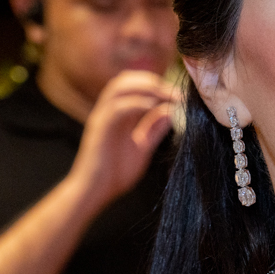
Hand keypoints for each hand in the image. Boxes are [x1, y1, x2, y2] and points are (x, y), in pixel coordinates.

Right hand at [69, 70, 175, 209]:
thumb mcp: (142, 147)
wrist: (95, 193)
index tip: (179, 94)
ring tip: (165, 95)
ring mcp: (102, 118)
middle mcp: (108, 112)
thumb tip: (171, 111)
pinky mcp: (99, 129)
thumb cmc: (115, 173)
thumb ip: (154, 129)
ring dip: (144, 86)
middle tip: (173, 92)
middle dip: (151, 80)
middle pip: (125, 79)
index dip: (157, 85)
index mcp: (118, 115)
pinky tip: (153, 106)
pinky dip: (135, 102)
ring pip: (118, 87)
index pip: (134, 86)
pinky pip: (116, 107)